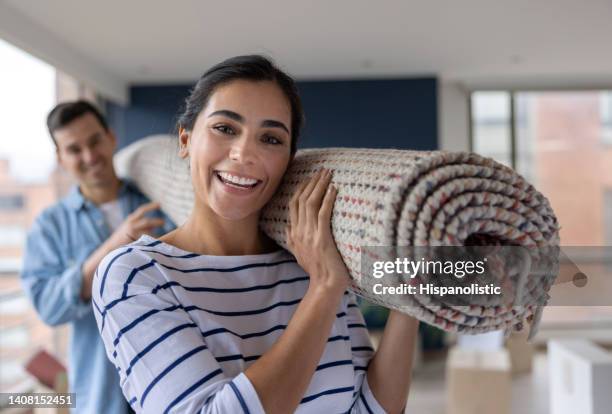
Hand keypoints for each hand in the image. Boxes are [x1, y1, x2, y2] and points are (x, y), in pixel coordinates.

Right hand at [109, 202, 164, 246]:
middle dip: (156, 222)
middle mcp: (130, 225)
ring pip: (147, 233)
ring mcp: (131, 234)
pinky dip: (151, 243)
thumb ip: (140, 225)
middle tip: (163, 223)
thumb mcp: (129, 228)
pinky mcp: (132, 243)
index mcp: (130, 219)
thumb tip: (154, 226)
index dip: (151, 206)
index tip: (160, 204)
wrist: (109, 248)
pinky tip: (156, 246)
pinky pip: (145, 242)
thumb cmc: (121, 238)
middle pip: (147, 222)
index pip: (142, 210)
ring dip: (155, 235)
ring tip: (161, 238)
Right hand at [286, 169, 349, 294]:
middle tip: (322, 170)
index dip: (301, 188)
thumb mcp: (299, 254)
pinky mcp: (322, 238)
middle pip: (302, 199)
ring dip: (320, 186)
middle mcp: (299, 231)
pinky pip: (323, 213)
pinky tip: (333, 189)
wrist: (325, 286)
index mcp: (294, 234)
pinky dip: (328, 199)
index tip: (310, 177)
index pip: (293, 204)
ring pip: (311, 203)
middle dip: (312, 182)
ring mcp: (310, 234)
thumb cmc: (317, 272)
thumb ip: (292, 240)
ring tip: (328, 174)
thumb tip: (287, 229)